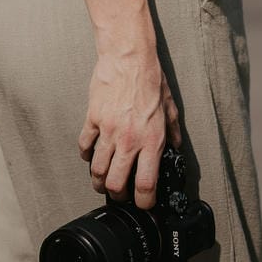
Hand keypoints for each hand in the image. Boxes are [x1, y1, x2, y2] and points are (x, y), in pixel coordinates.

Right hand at [78, 44, 181, 210]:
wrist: (129, 57)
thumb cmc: (150, 79)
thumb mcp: (170, 108)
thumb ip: (173, 131)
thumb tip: (176, 147)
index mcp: (151, 140)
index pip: (145, 184)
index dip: (144, 202)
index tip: (143, 204)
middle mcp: (129, 140)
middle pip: (116, 183)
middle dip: (118, 195)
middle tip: (120, 194)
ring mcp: (108, 131)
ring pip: (97, 169)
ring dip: (98, 181)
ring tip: (102, 182)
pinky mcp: (93, 119)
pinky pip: (84, 145)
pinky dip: (85, 155)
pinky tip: (90, 155)